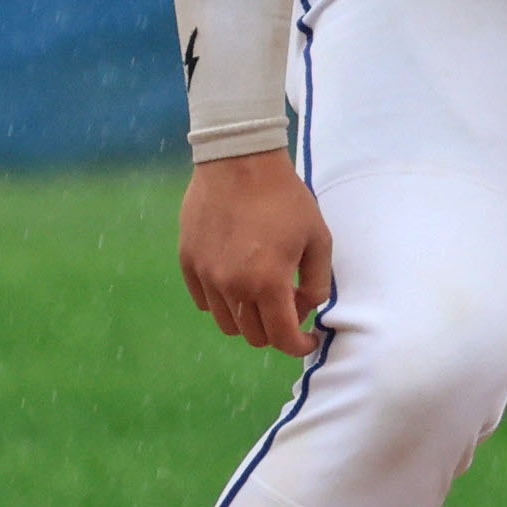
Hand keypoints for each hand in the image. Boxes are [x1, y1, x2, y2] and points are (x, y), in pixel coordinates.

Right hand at [178, 150, 333, 356]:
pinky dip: (224, 300)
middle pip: (253, 336)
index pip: (282, 338)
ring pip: (227, 322)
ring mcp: (206, 275)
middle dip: (276, 331)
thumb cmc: (286, 198)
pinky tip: (238, 279)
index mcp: (268, 283)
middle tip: (289, 307)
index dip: (298, 346)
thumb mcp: (318, 238)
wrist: (239, 160)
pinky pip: (205, 300)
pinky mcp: (188, 261)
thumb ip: (317, 283)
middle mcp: (232, 286)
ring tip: (263, 293)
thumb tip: (305, 310)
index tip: (308, 340)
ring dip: (248, 318)